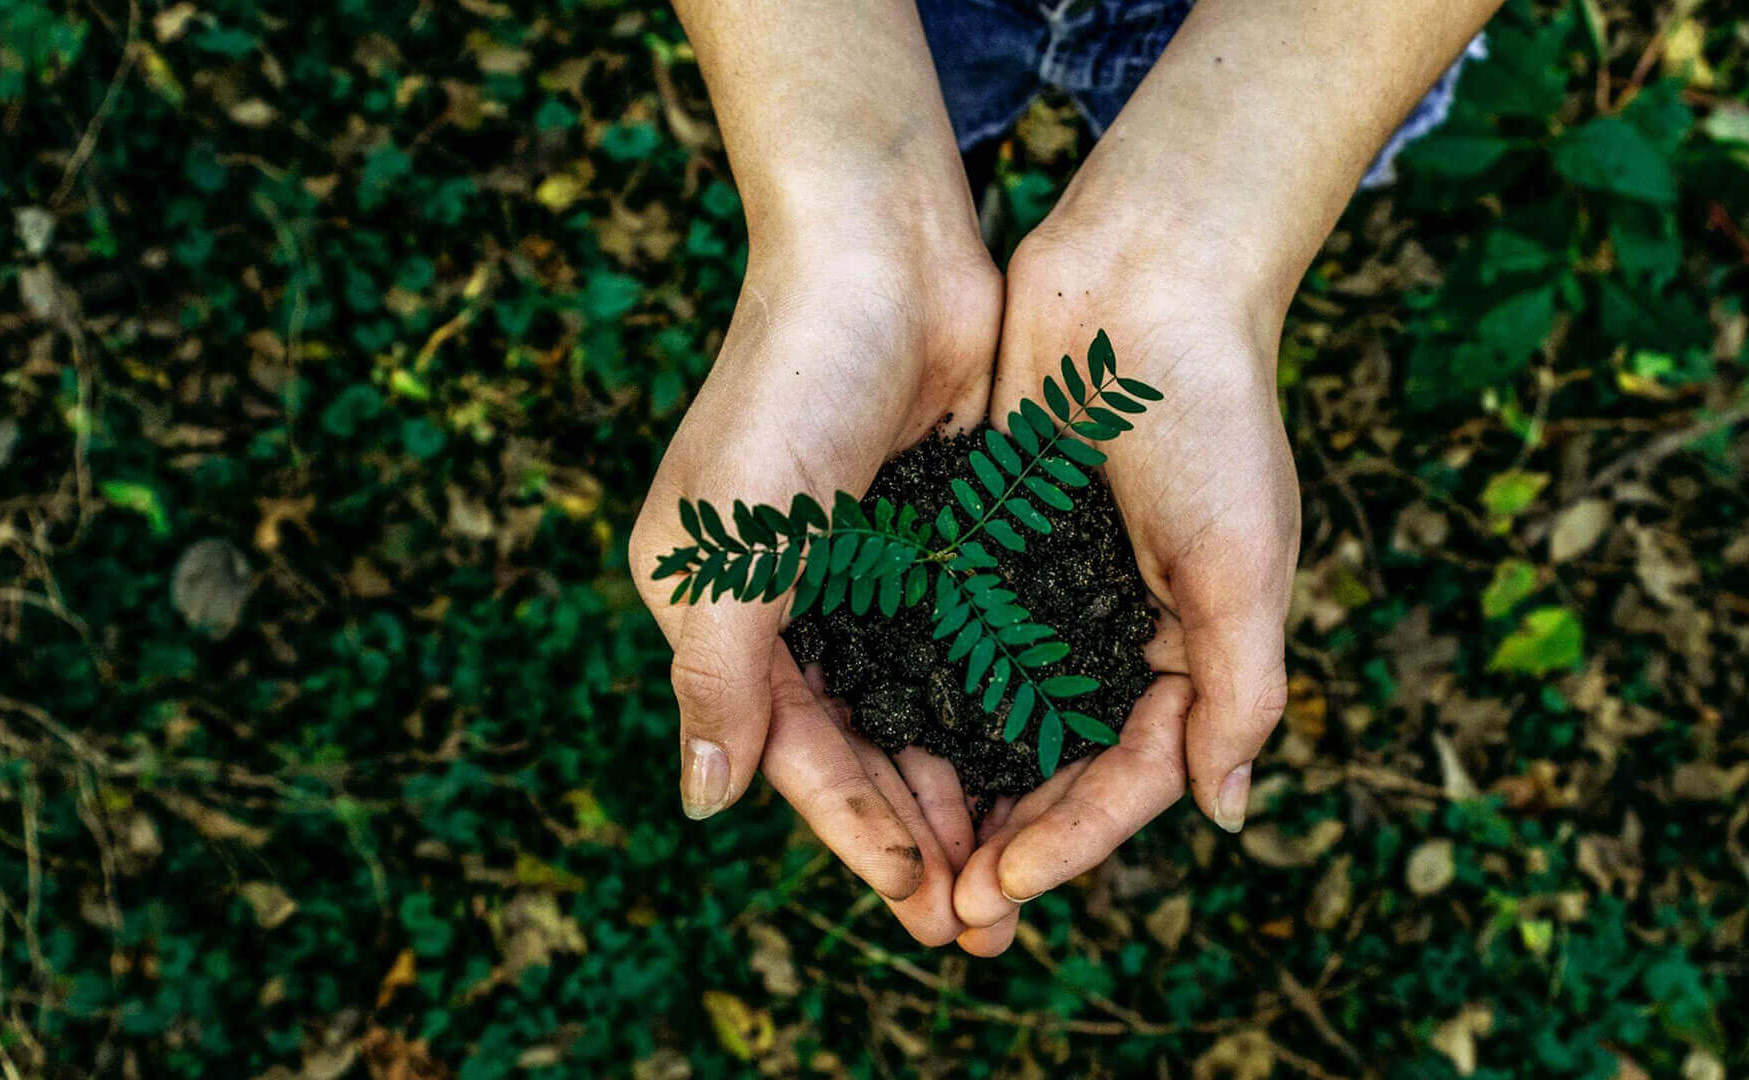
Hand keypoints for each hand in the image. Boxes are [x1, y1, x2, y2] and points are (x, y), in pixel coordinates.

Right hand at [630, 229, 1000, 946]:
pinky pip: (967, 646)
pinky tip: (1045, 759)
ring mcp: (868, 570)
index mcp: (720, 608)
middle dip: (917, 831)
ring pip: (919, 708)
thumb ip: (718, 674)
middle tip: (982, 918)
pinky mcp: (937, 536)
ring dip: (963, 785)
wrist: (882, 248)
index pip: (792, 750)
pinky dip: (997, 706)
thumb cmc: (790, 384)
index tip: (922, 898)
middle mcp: (791, 601)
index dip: (855, 830)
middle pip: (860, 745)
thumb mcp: (733, 540)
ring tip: (1018, 864)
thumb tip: (703, 803)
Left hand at [951, 222, 1298, 954]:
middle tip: (945, 913)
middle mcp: (1116, 632)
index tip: (1000, 887)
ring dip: (957, 789)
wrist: (1145, 276)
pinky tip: (873, 742)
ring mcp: (1048, 590)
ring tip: (905, 858)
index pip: (1129, 777)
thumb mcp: (1242, 562)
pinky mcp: (990, 542)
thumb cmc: (1211, 415)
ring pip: (995, 718)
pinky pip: (951, 639)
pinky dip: (921, 695)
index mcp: (1190, 648)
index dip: (1070, 842)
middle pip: (1056, 767)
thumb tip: (1225, 814)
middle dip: (1007, 841)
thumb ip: (1239, 689)